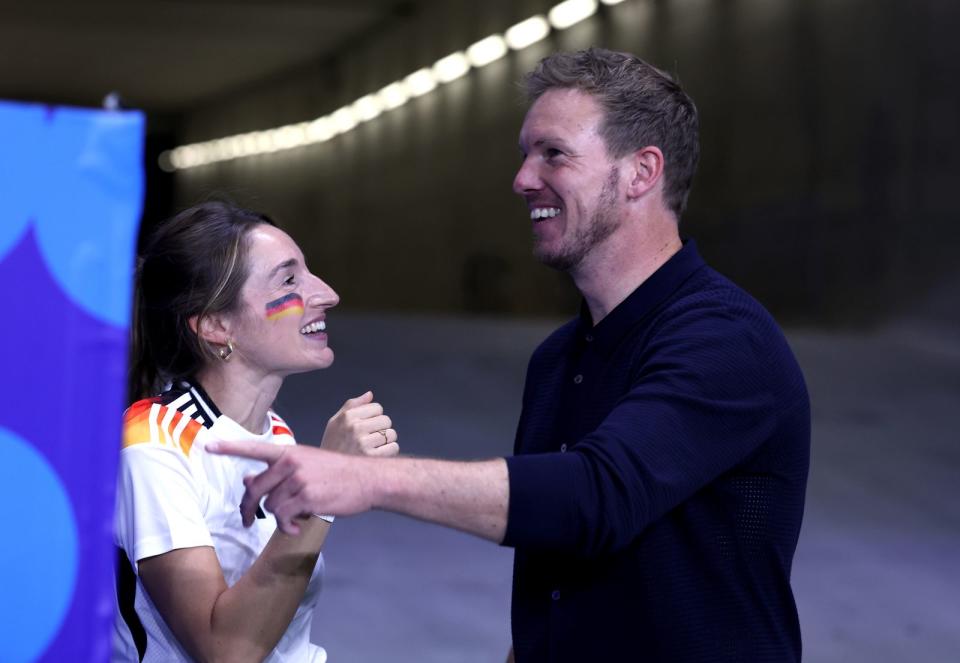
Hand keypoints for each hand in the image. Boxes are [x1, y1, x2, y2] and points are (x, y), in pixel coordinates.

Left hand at [205, 441, 373, 533]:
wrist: (367, 479)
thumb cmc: (337, 474)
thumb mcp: (307, 465)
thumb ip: (278, 472)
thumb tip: (247, 480)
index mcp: (289, 452)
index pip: (254, 447)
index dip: (229, 447)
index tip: (208, 446)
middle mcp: (290, 463)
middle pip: (255, 488)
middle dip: (248, 508)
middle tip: (247, 520)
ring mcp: (298, 479)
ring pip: (271, 506)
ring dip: (280, 518)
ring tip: (294, 519)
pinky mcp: (307, 497)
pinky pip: (284, 518)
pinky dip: (288, 527)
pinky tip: (298, 527)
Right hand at [320, 391, 398, 456]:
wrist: (326, 473)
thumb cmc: (332, 446)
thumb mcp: (335, 423)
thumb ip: (352, 406)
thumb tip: (370, 394)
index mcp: (347, 417)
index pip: (377, 408)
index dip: (374, 416)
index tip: (366, 425)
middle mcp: (355, 428)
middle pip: (386, 420)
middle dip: (382, 428)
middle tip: (371, 437)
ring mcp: (363, 444)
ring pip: (391, 434)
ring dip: (386, 441)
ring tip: (374, 447)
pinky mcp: (371, 458)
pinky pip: (393, 447)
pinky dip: (389, 451)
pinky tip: (378, 454)